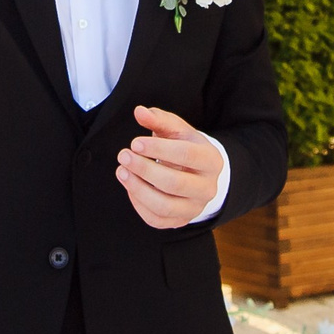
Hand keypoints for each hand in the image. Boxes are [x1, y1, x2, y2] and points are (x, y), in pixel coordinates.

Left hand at [117, 105, 224, 229]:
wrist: (198, 173)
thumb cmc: (185, 147)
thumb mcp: (177, 130)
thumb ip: (159, 119)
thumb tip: (139, 112)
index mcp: (211, 161)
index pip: (186, 155)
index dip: (159, 149)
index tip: (135, 142)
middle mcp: (208, 188)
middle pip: (175, 183)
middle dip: (144, 169)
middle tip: (123, 155)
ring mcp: (195, 207)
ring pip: (164, 206)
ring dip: (138, 189)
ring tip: (121, 171)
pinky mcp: (180, 221)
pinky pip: (156, 220)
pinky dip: (139, 205)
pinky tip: (130, 186)